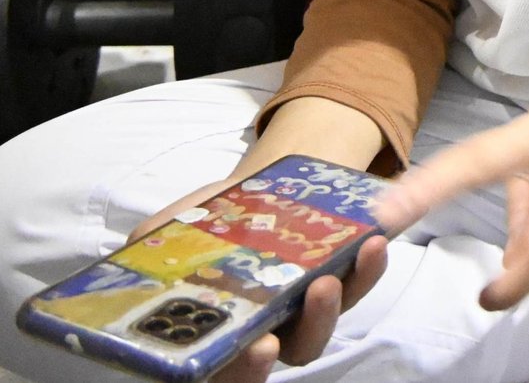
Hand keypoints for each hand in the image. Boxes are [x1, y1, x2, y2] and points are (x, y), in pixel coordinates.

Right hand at [126, 108, 388, 382]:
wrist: (250, 191)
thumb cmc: (201, 223)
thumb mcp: (166, 234)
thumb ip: (146, 255)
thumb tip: (129, 259)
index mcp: (216, 335)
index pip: (224, 373)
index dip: (240, 372)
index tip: (256, 348)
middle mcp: (260, 335)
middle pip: (276, 362)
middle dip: (291, 340)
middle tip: (288, 324)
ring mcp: (300, 314)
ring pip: (315, 333)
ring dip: (328, 310)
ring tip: (330, 278)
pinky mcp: (339, 284)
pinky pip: (357, 287)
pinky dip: (368, 269)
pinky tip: (372, 242)